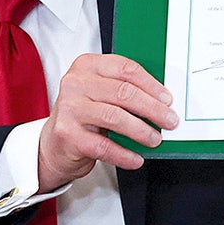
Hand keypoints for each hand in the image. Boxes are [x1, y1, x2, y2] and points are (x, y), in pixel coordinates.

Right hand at [37, 53, 177, 191]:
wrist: (54, 144)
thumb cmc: (83, 115)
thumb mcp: (100, 93)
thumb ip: (123, 90)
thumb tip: (161, 101)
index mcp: (87, 66)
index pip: (125, 69)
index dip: (151, 85)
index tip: (167, 99)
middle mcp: (75, 83)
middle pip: (123, 92)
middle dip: (152, 109)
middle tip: (169, 121)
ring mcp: (69, 109)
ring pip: (115, 117)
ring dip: (141, 131)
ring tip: (154, 139)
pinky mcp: (68, 135)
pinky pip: (104, 146)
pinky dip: (124, 154)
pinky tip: (136, 159)